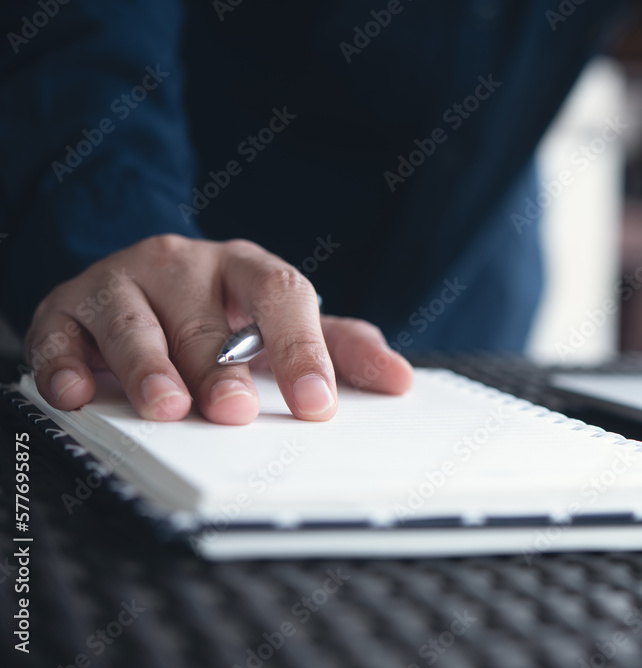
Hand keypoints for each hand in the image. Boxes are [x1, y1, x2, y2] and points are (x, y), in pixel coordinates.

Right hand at [24, 235, 412, 423]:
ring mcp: (122, 282)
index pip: (283, 296)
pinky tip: (76, 394)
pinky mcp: (66, 307)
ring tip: (167, 409)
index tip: (317, 403)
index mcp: (247, 268)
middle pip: (206, 319)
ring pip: (134, 322)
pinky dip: (65, 365)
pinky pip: (61, 335)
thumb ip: (341, 349)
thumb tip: (402, 380)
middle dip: (220, 369)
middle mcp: (183, 265)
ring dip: (149, 368)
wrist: (140, 286)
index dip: (302, 348)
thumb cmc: (224, 315)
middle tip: (235, 412)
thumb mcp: (285, 326)